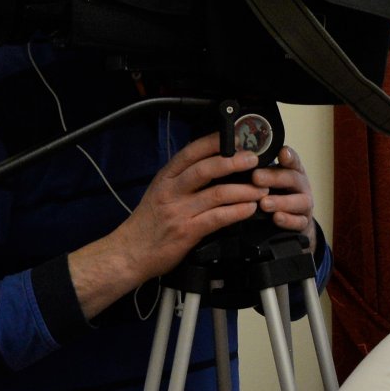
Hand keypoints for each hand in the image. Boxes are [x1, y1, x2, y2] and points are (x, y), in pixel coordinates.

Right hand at [68, 133, 264, 318]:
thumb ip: (183, 179)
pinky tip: (249, 209)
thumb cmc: (148, 224)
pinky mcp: (187, 232)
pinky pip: (217, 218)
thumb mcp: (160, 192)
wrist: (128, 254)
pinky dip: (237, 212)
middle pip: (205, 169)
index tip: (235, 137)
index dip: (214, 142)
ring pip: (216, 194)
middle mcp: (171, 191)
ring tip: (260, 189)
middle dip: (233, 162)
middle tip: (253, 160)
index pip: (191, 152)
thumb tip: (215, 165)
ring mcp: (179, 211)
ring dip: (244, 190)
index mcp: (166, 178)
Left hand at [251, 145, 316, 250]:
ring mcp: (304, 204)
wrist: (291, 219)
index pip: (292, 160)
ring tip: (264, 203)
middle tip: (256, 178)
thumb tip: (236, 160)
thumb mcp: (269, 179)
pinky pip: (299, 222)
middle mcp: (301, 186)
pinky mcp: (304, 222)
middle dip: (274, 178)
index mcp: (293, 171)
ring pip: (299, 201)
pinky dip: (288, 220)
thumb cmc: (276, 194)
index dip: (288, 156)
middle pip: (293, 178)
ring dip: (281, 202)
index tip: (281, 153)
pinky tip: (276, 218)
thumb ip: (259, 170)